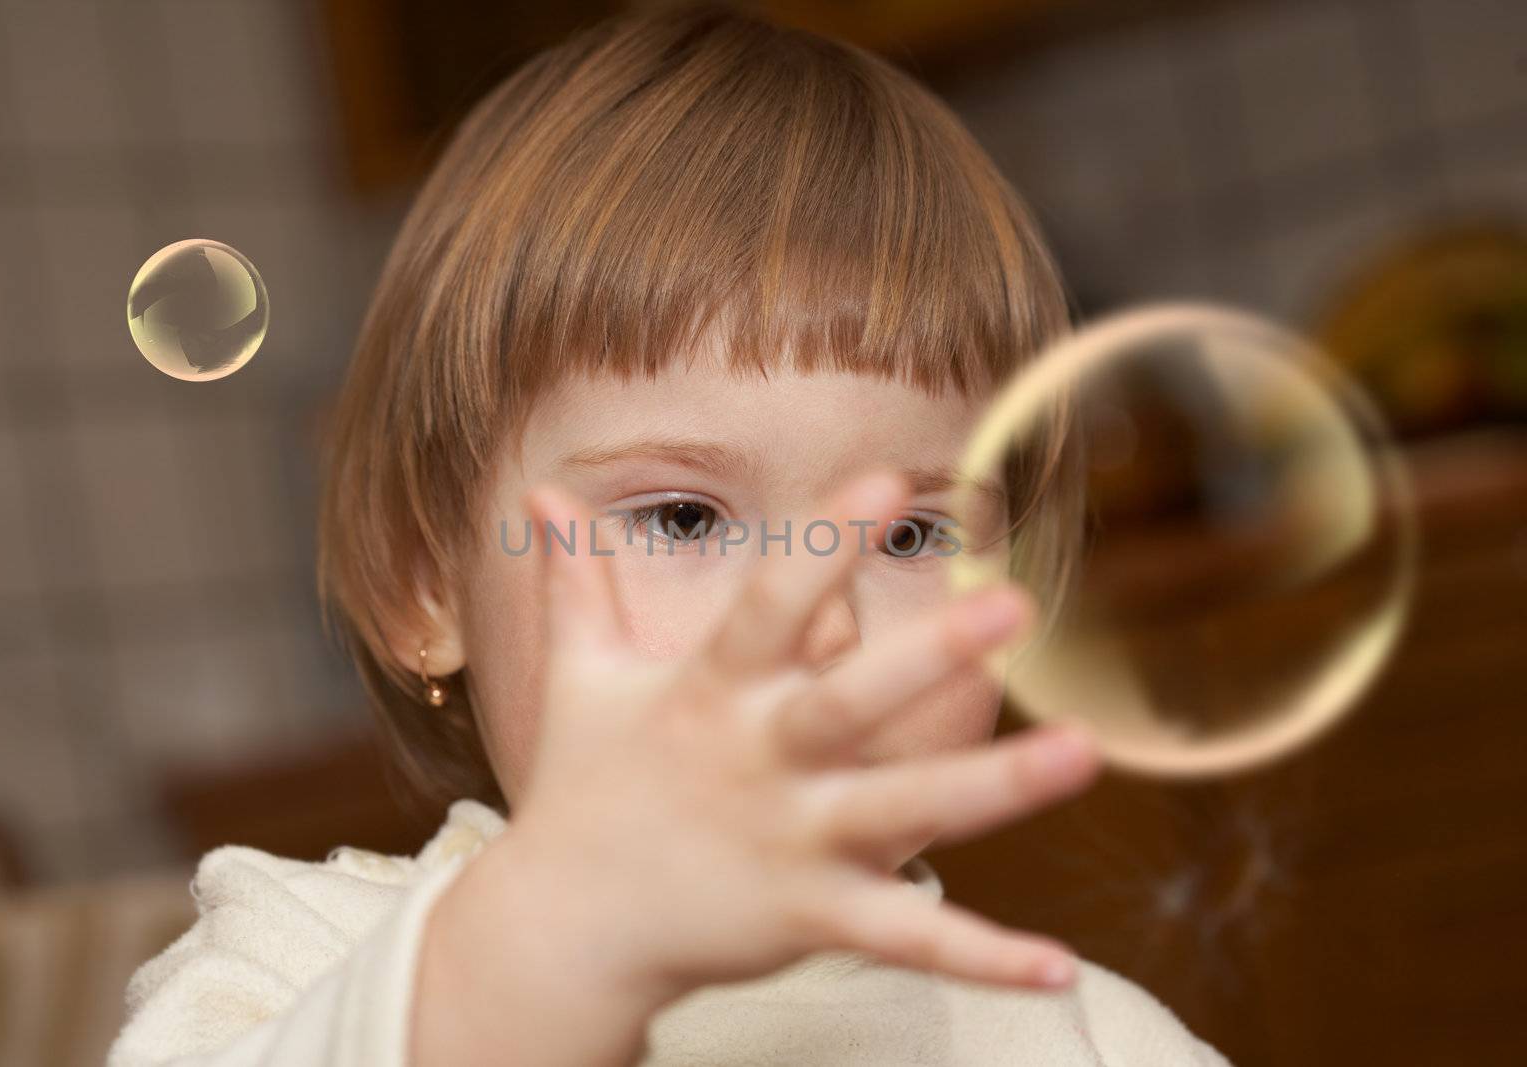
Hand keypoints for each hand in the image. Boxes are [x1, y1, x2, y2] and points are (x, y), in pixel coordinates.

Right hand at [501, 467, 1100, 1004]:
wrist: (567, 928)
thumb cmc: (585, 789)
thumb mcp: (581, 677)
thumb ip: (576, 581)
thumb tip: (544, 492)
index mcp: (713, 694)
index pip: (771, 606)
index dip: (824, 544)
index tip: (886, 482)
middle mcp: (761, 762)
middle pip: (850, 703)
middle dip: (927, 655)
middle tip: (1011, 606)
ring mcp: (791, 844)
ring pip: (906, 815)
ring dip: (996, 788)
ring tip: (1084, 754)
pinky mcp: (812, 918)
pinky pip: (908, 941)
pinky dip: (983, 958)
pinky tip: (1060, 967)